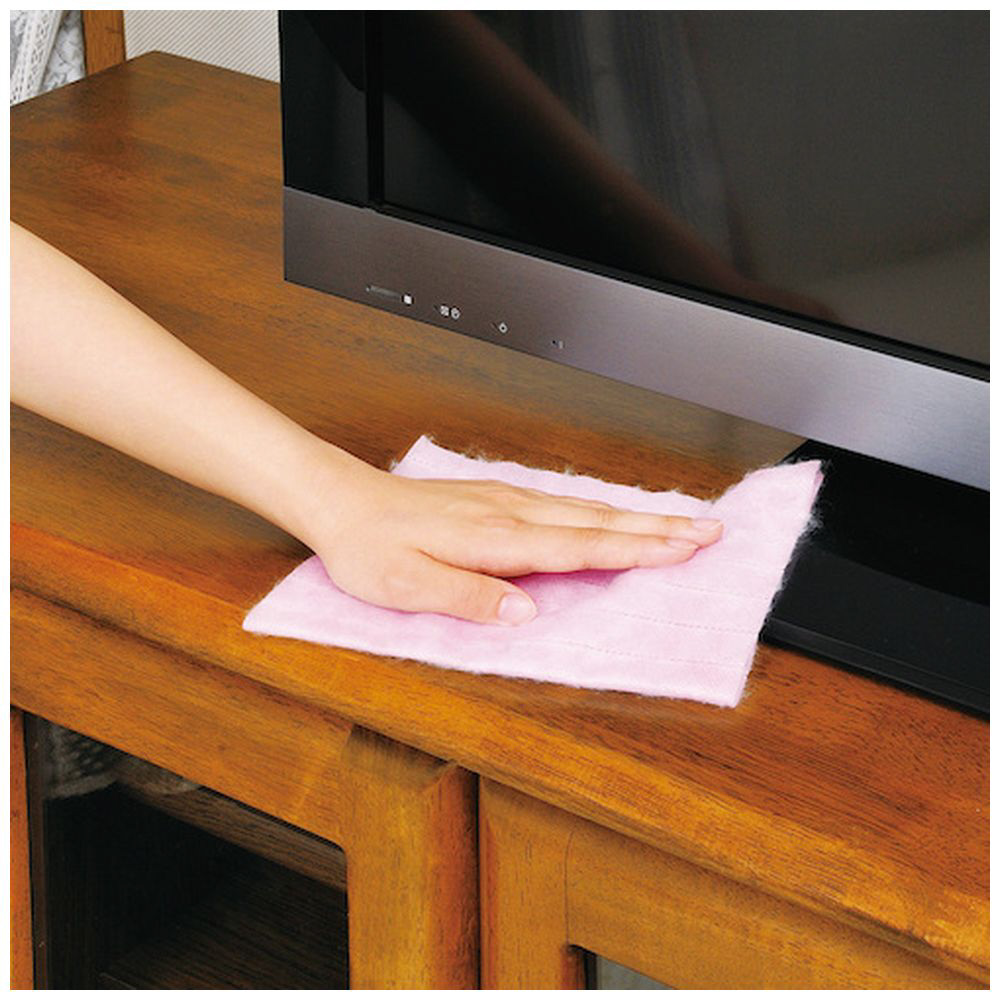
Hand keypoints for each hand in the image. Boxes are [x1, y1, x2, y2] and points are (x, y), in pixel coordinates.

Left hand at [299, 455, 722, 624]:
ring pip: (586, 508)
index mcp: (494, 537)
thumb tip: (525, 611)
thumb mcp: (407, 585)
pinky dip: (603, 509)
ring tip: (683, 521)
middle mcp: (509, 512)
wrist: (344, 502)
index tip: (684, 549)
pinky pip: (565, 503)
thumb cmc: (371, 547)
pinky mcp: (498, 499)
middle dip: (658, 527)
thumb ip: (469, 597)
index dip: (636, 548)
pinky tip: (616, 513)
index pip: (580, 544)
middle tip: (712, 531)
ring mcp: (506, 501)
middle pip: (598, 521)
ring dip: (639, 515)